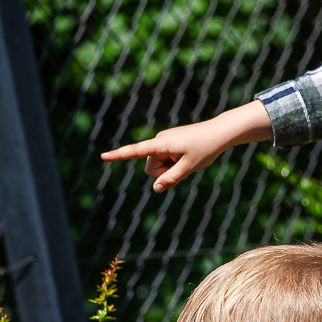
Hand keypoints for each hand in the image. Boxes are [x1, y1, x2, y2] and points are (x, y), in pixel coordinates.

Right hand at [101, 102, 271, 191]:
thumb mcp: (189, 168)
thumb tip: (155, 189)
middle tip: (184, 166)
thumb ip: (171, 179)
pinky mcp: (169, 144)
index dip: (119, 155)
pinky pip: (165, 160)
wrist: (219, 132)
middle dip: (164, 173)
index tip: (102, 156)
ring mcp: (164, 142)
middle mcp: (159, 141)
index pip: (136, 151)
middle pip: (151, 168)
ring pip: (158, 166)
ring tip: (188, 159)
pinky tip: (188, 157)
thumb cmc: (205, 148)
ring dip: (171, 168)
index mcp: (161, 144)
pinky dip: (174, 164)